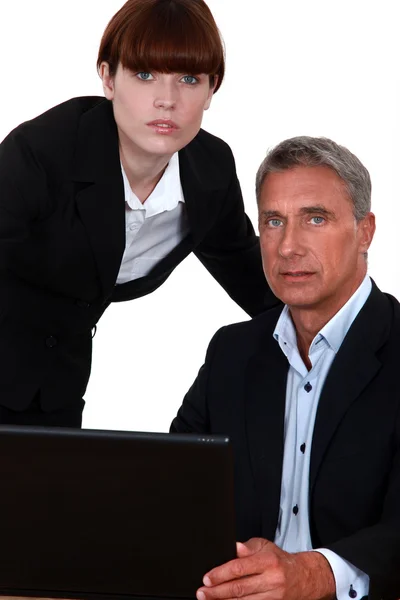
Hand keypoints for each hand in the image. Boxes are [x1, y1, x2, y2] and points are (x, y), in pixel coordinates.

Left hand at [196, 538, 335, 599]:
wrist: (305, 577)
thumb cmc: (280, 560)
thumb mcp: (265, 546)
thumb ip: (247, 548)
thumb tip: (232, 547)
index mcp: (267, 561)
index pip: (239, 568)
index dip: (221, 574)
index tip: (207, 578)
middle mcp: (272, 580)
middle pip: (239, 588)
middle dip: (217, 592)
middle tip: (202, 593)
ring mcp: (274, 596)